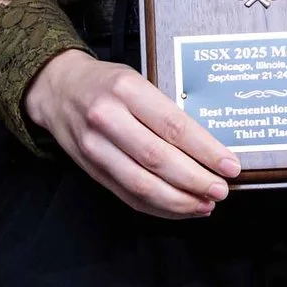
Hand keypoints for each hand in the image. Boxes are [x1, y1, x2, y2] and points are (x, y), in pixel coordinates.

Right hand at [25, 48, 241, 217]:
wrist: (57, 89)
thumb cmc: (105, 83)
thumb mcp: (136, 79)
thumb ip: (165, 110)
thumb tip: (209, 147)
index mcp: (126, 89)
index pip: (173, 126)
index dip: (205, 150)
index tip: (230, 165)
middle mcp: (107, 118)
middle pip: (159, 159)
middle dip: (196, 180)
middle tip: (221, 190)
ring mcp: (96, 148)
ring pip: (142, 184)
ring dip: (179, 200)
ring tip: (206, 204)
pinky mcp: (91, 170)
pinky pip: (129, 196)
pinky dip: (159, 207)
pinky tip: (181, 207)